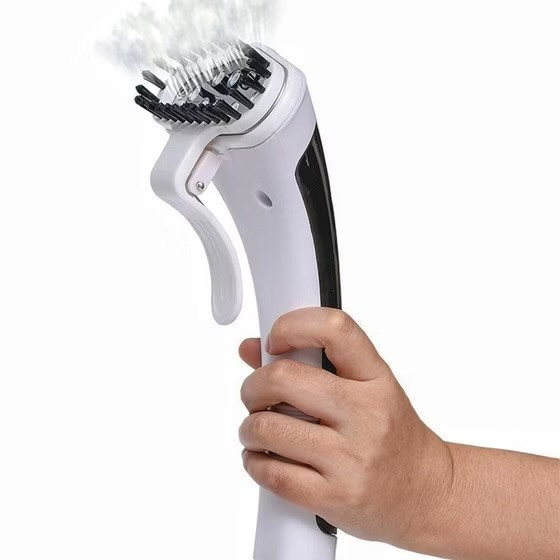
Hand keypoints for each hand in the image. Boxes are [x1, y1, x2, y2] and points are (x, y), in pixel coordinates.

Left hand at [238, 307, 452, 546]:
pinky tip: (262, 458)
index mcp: (376, 379)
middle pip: (285, 379)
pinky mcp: (335, 497)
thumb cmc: (392, 435)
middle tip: (255, 394)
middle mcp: (367, 415)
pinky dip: (254, 462)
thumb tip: (250, 349)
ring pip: (268, 428)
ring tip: (257, 430)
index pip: (335, 330)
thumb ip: (312, 363)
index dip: (292, 326)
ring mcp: (352, 458)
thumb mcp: (367, 388)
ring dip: (248, 428)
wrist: (427, 493)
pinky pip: (272, 473)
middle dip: (253, 386)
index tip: (274, 340)